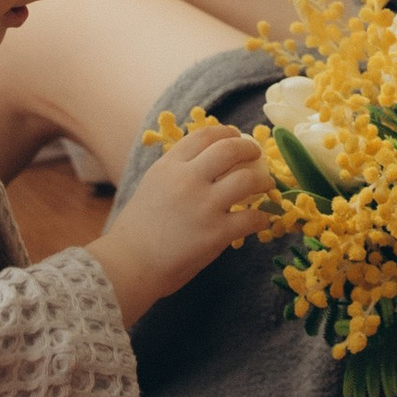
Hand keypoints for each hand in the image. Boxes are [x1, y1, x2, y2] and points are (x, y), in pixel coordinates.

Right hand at [94, 122, 270, 324]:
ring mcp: (204, 206)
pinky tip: (261, 219)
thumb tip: (205, 161)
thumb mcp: (153, 185)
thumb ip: (176, 171)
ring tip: (266, 185)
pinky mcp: (217, 233)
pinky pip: (251, 218)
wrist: (130, 263)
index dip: (226, 132)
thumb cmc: (138, 230)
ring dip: (264, 181)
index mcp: (169, 166)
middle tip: (257, 154)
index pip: (204, 136)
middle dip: (249, 148)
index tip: (236, 136)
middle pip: (230, 149)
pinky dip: (261, 218)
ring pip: (248, 180)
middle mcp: (187, 179)